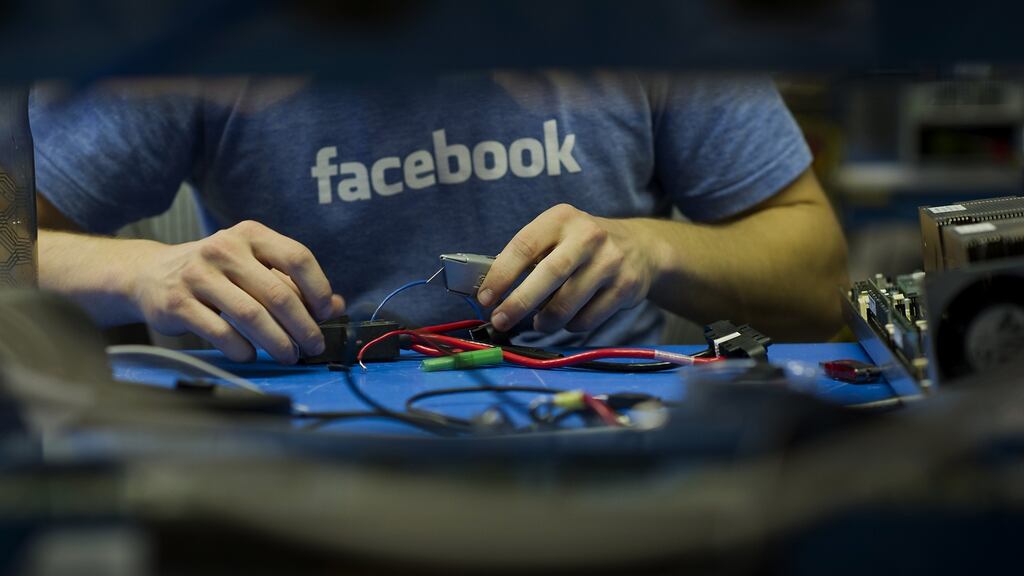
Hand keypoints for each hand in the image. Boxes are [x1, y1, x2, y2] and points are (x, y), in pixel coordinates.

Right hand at [131, 220, 344, 362]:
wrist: (151, 275)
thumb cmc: (216, 273)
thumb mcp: (254, 266)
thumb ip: (294, 283)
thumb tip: (337, 306)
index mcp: (250, 234)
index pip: (297, 257)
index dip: (319, 289)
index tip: (327, 313)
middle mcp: (224, 249)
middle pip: (278, 293)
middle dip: (303, 327)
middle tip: (313, 346)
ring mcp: (198, 275)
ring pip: (251, 316)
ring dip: (277, 343)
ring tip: (288, 356)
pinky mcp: (178, 303)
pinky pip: (221, 332)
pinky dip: (243, 349)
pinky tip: (251, 355)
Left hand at [478, 204, 655, 333]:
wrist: (640, 248)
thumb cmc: (581, 246)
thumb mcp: (557, 236)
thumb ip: (529, 257)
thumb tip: (492, 293)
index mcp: (561, 218)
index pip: (524, 246)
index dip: (501, 274)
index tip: (485, 297)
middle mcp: (588, 236)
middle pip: (549, 274)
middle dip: (519, 302)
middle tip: (500, 321)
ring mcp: (610, 261)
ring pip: (568, 303)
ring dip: (546, 320)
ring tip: (538, 323)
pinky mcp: (626, 286)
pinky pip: (588, 318)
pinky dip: (571, 325)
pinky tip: (569, 319)